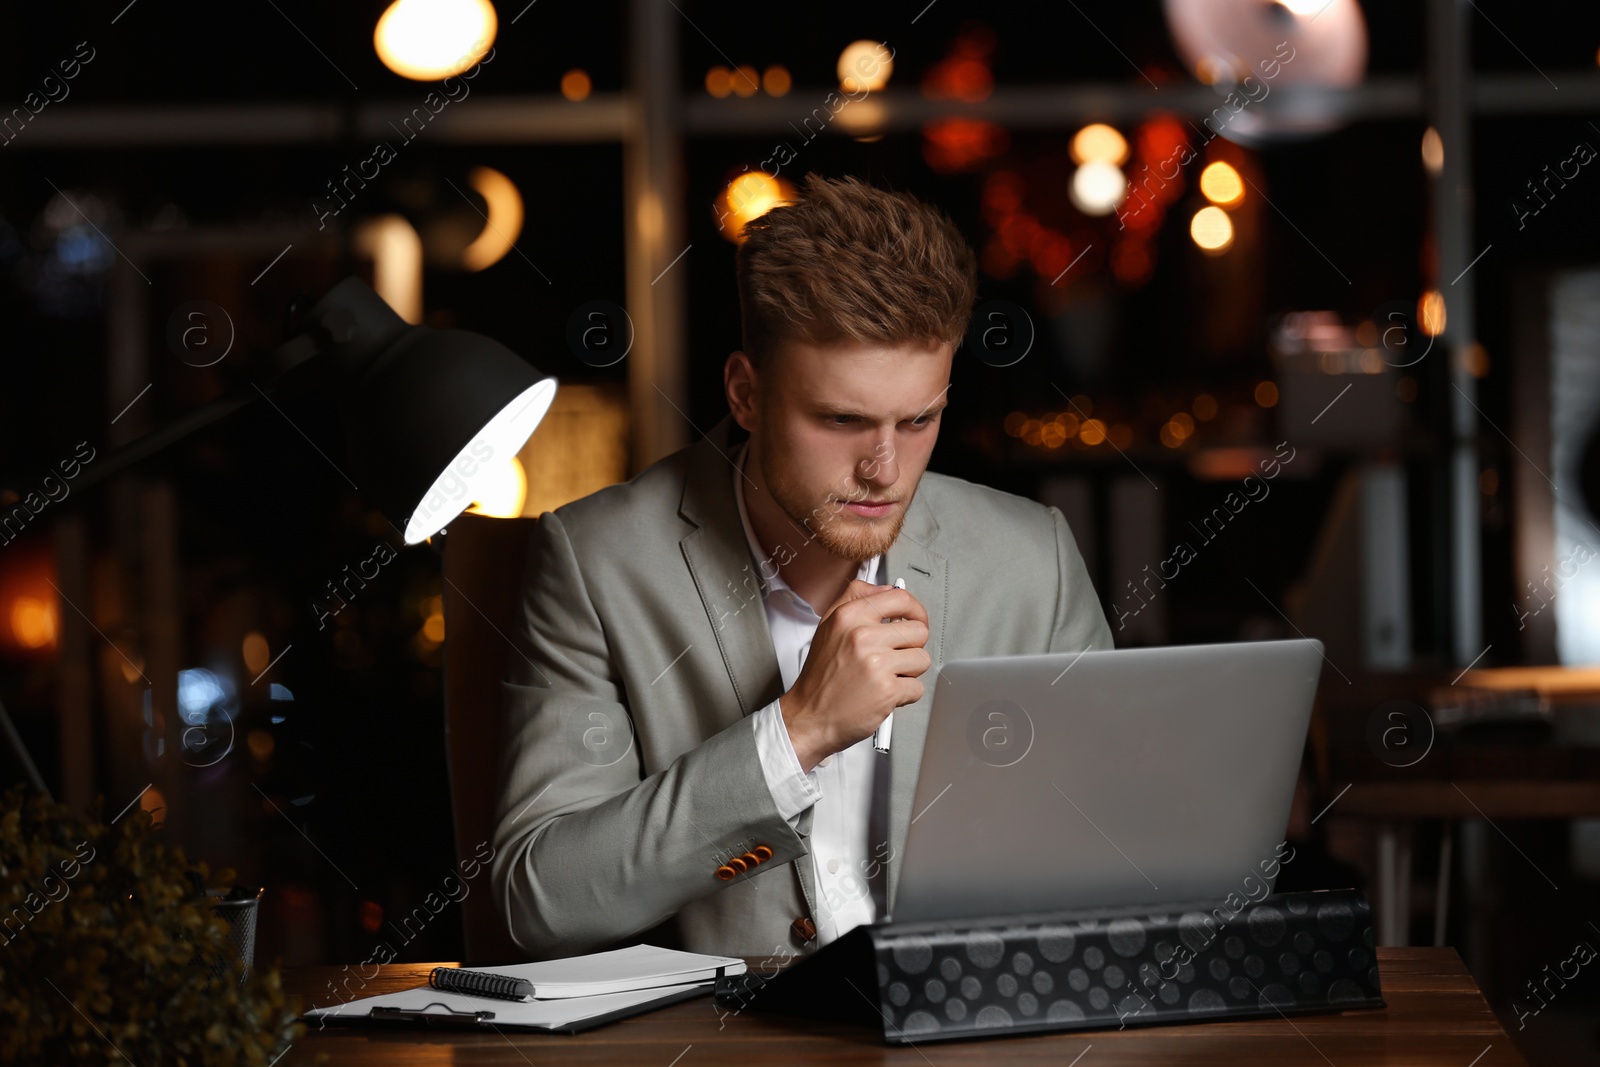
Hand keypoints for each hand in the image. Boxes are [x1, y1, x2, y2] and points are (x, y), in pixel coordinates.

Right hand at [779, 580, 929, 771]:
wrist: (809, 717)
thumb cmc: (820, 678)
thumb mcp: (828, 627)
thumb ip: (855, 600)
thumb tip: (885, 589)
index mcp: (849, 616)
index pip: (900, 598)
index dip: (915, 610)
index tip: (916, 620)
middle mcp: (862, 636)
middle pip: (918, 630)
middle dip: (911, 647)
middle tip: (895, 657)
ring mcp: (876, 663)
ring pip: (922, 659)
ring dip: (909, 672)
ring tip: (886, 676)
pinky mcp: (887, 690)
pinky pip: (917, 687)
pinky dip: (905, 695)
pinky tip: (884, 693)